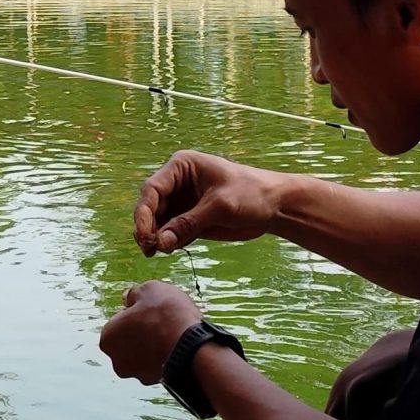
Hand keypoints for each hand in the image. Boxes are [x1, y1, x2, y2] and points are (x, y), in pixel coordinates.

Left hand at [99, 281, 202, 383]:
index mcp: (107, 338)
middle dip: (142, 333)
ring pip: (144, 355)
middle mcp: (117, 362)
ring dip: (154, 346)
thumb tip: (127, 297)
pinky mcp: (157, 382)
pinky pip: (160, 365)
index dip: (135, 313)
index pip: (119, 322)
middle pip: (129, 341)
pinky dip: (166, 357)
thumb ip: (133, 294)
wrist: (191, 346)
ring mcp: (138, 375)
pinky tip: (178, 346)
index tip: (149, 310)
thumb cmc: (166, 315)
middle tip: (161, 321)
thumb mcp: (148, 290)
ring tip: (172, 333)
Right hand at [134, 150, 290, 256]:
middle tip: (149, 249)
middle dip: (147, 227)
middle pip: (150, 206)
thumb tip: (161, 242)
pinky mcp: (189, 219)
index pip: (152, 189)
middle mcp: (177, 183)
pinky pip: (170, 232)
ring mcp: (182, 202)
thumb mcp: (220, 206)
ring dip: (154, 238)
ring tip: (155, 252)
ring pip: (157, 221)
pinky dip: (166, 243)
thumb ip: (189, 223)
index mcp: (181, 166)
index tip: (144, 235)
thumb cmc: (252, 194)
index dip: (143, 213)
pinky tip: (168, 250)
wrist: (275, 206)